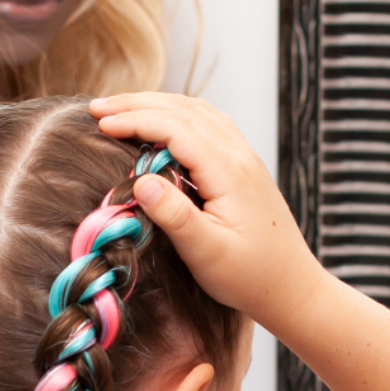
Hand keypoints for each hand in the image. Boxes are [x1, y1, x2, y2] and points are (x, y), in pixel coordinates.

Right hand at [91, 93, 328, 327]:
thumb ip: (175, 216)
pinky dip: (178, 115)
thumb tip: (140, 181)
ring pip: (199, 112)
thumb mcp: (207, 253)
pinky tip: (161, 124)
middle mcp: (240, 155)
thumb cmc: (250, 276)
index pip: (176, 127)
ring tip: (120, 109)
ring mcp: (245, 158)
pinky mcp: (245, 167)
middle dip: (138, 104)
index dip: (135, 120)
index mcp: (229, 171)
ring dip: (157, 105)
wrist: (293, 287)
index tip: (100, 124)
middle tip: (96, 108)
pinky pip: (210, 125)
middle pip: (185, 109)